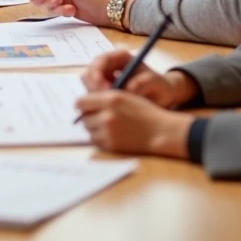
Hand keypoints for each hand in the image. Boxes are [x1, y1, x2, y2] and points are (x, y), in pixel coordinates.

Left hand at [76, 90, 193, 158]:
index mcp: (111, 99)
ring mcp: (108, 131)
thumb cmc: (144, 111)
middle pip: (84, 117)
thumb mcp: (125, 96)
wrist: (159, 131)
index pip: (81, 101)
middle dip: (89, 116)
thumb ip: (104, 97)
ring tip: (107, 125)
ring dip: (94, 127)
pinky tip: (111, 134)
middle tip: (99, 116)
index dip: (82, 104)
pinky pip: (95, 140)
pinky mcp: (111, 145)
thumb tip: (82, 102)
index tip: (85, 106)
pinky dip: (100, 137)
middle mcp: (107, 115)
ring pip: (88, 129)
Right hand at [82, 49, 197, 108]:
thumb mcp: (156, 83)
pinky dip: (97, 104)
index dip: (98, 73)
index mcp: (120, 57)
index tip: (105, 88)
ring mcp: (106, 79)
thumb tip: (130, 88)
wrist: (162, 97)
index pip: (101, 60)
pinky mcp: (105, 92)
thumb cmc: (160, 86)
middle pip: (90, 72)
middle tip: (103, 101)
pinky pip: (94, 97)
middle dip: (93, 87)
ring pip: (89, 86)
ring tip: (108, 109)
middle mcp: (109, 66)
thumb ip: (145, 82)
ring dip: (94, 97)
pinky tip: (108, 113)